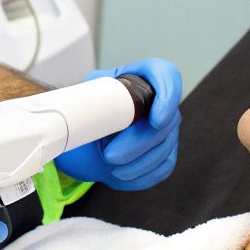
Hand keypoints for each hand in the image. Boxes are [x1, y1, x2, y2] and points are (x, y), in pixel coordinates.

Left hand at [54, 57, 181, 189]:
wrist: (83, 144)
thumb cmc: (84, 119)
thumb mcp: (82, 103)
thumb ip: (87, 100)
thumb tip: (83, 108)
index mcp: (138, 78)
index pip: (166, 75)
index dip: (168, 94)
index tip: (155, 119)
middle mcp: (158, 101)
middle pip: (166, 119)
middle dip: (138, 143)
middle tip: (110, 155)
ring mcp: (165, 128)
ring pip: (165, 146)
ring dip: (137, 162)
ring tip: (110, 166)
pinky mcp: (166, 152)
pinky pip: (163, 166)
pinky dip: (140, 174)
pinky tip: (120, 174)